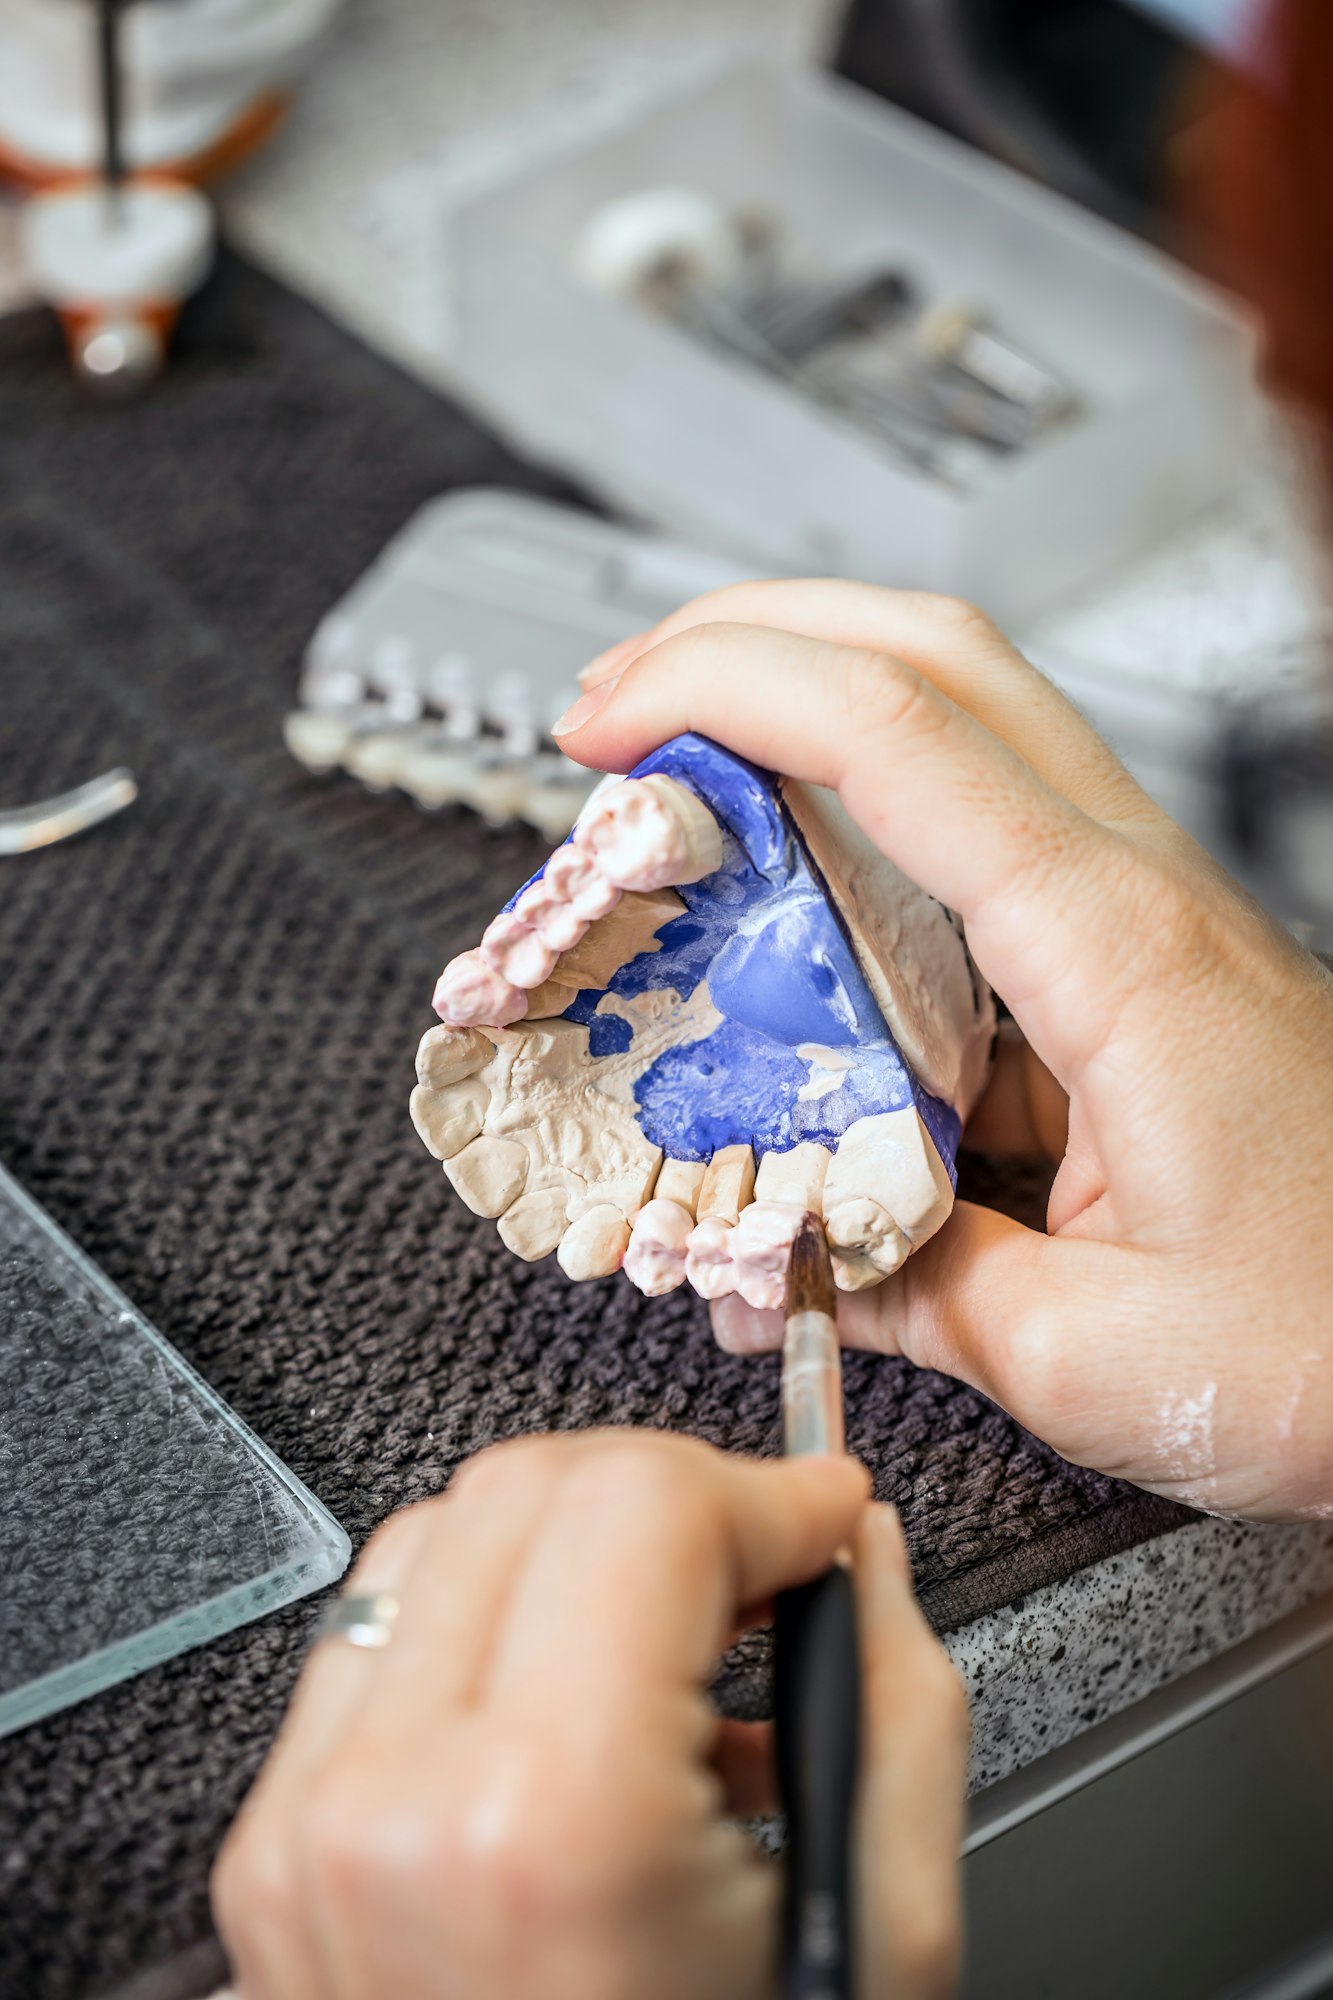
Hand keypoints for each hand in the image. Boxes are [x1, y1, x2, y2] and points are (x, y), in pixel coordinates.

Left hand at [213, 1431, 965, 1999]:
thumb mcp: (872, 1932)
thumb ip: (893, 1693)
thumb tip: (852, 1547)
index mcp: (549, 1825)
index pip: (640, 1505)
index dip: (765, 1488)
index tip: (823, 1517)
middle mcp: (396, 1808)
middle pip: (531, 1484)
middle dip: (674, 1495)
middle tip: (759, 1560)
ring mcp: (312, 1829)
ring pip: (443, 1532)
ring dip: (576, 1543)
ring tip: (670, 1633)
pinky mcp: (278, 1846)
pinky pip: (381, 1634)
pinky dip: (490, 1617)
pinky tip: (570, 1692)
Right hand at [557, 583, 1332, 1520]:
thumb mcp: (1095, 1356)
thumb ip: (912, 1292)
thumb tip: (790, 1262)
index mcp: (1115, 954)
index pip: (893, 734)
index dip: (726, 689)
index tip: (608, 720)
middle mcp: (1131, 895)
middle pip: (932, 657)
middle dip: (752, 639)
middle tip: (622, 700)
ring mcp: (1139, 913)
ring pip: (961, 724)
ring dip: (807, 717)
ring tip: (685, 781)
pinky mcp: (1136, 960)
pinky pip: (978, 847)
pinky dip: (863, 839)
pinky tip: (797, 920)